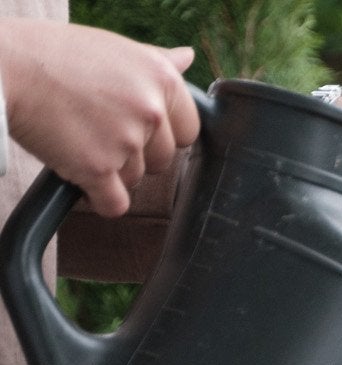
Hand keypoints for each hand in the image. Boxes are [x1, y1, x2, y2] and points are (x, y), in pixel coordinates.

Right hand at [0, 20, 200, 217]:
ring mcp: (126, 140)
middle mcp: (151, 109)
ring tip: (79, 141)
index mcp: (162, 79)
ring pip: (134, 179)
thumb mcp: (114, 48)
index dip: (161, 134)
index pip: (187, 129)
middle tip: (97, 130)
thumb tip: (186, 58)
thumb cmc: (54, 56)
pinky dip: (99, 199)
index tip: (133, 125)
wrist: (5, 68)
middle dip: (134, 154)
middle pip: (161, 159)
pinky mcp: (99, 168)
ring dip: (110, 171)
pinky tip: (82, 179)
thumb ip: (156, 61)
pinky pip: (115, 204)